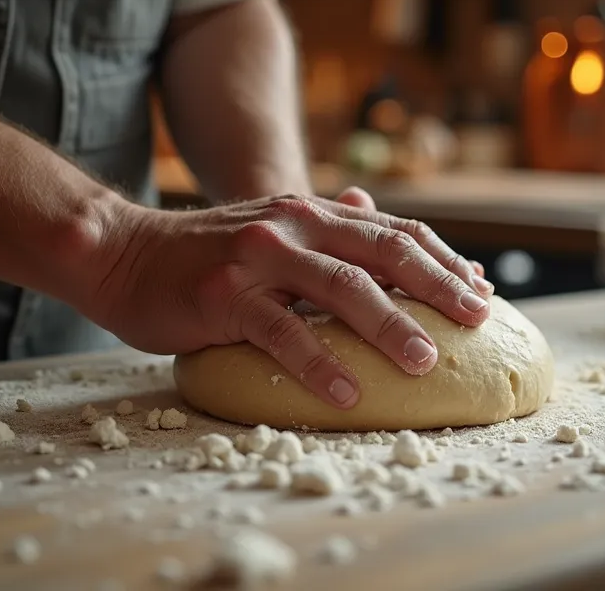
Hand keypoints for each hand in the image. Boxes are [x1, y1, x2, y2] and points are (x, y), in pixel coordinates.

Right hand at [84, 193, 494, 409]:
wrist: (122, 252)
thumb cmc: (206, 254)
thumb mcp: (274, 229)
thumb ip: (330, 231)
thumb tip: (390, 227)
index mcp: (313, 212)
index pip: (395, 233)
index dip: (443, 260)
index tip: (482, 291)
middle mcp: (294, 224)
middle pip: (383, 252)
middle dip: (437, 285)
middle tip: (477, 319)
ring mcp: (259, 258)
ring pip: (340, 289)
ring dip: (390, 325)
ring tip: (426, 362)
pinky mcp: (225, 296)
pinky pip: (282, 332)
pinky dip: (318, 363)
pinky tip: (348, 393)